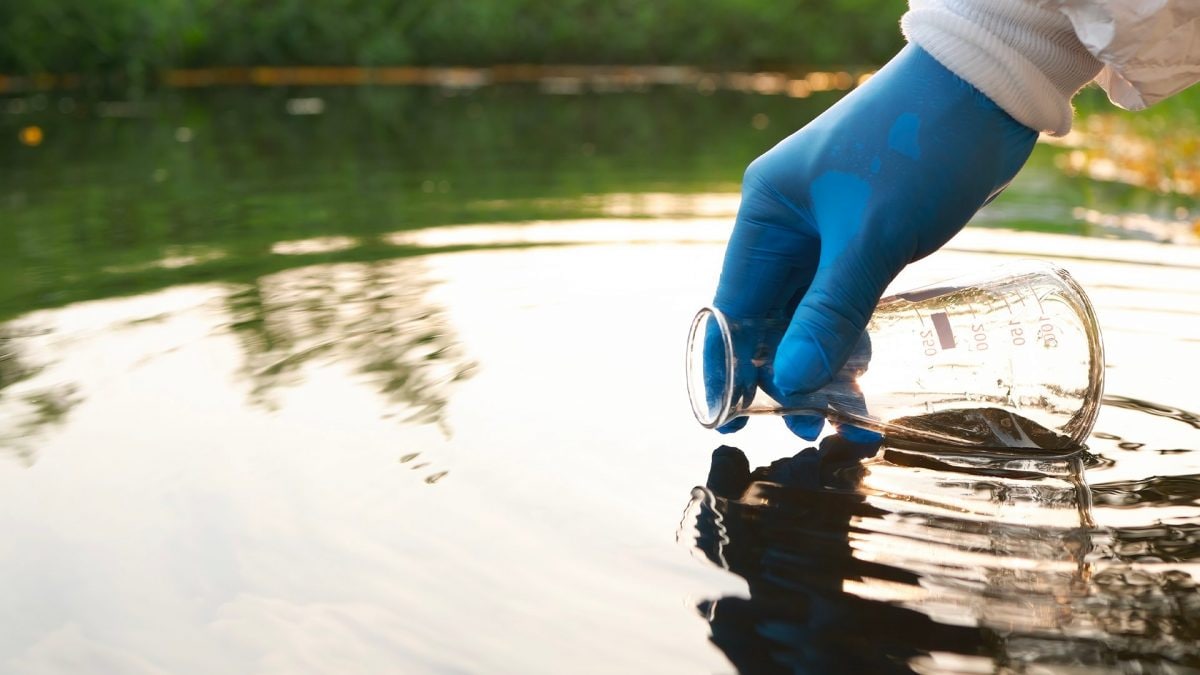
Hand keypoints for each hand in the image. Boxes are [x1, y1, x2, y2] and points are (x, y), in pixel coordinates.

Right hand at [712, 45, 1037, 437]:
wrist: (988, 92)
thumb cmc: (918, 147)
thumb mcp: (870, 238)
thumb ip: (829, 313)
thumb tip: (791, 384)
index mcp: (766, 213)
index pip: (732, 303)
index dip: (730, 366)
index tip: (736, 420)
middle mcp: (788, 224)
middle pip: (772, 316)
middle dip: (788, 374)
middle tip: (813, 427)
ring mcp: (829, 232)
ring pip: (812, 314)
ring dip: (826, 362)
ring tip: (850, 415)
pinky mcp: (869, 239)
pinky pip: (848, 302)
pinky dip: (855, 337)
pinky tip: (870, 374)